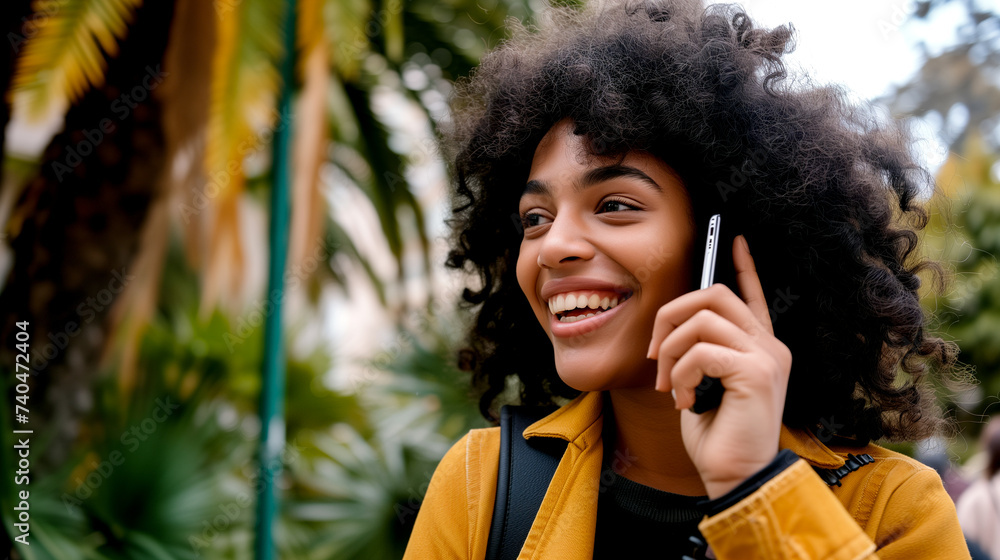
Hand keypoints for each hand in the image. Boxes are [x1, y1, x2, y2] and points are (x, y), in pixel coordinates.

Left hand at [645, 235, 791, 498]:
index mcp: (759, 349)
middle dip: (670, 315)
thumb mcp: (701, 386)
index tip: (732, 238)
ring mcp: (767, 357)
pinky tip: (682, 402)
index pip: (752, 295)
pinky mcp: (756, 372)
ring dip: (669, 352)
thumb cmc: (717, 438)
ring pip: (701, 321)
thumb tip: (672, 330)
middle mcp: (770, 347)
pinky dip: (679, 375)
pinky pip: (700, 352)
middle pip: (714, 294)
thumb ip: (697, 354)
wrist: (736, 479)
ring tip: (668, 387)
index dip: (742, 265)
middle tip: (654, 353)